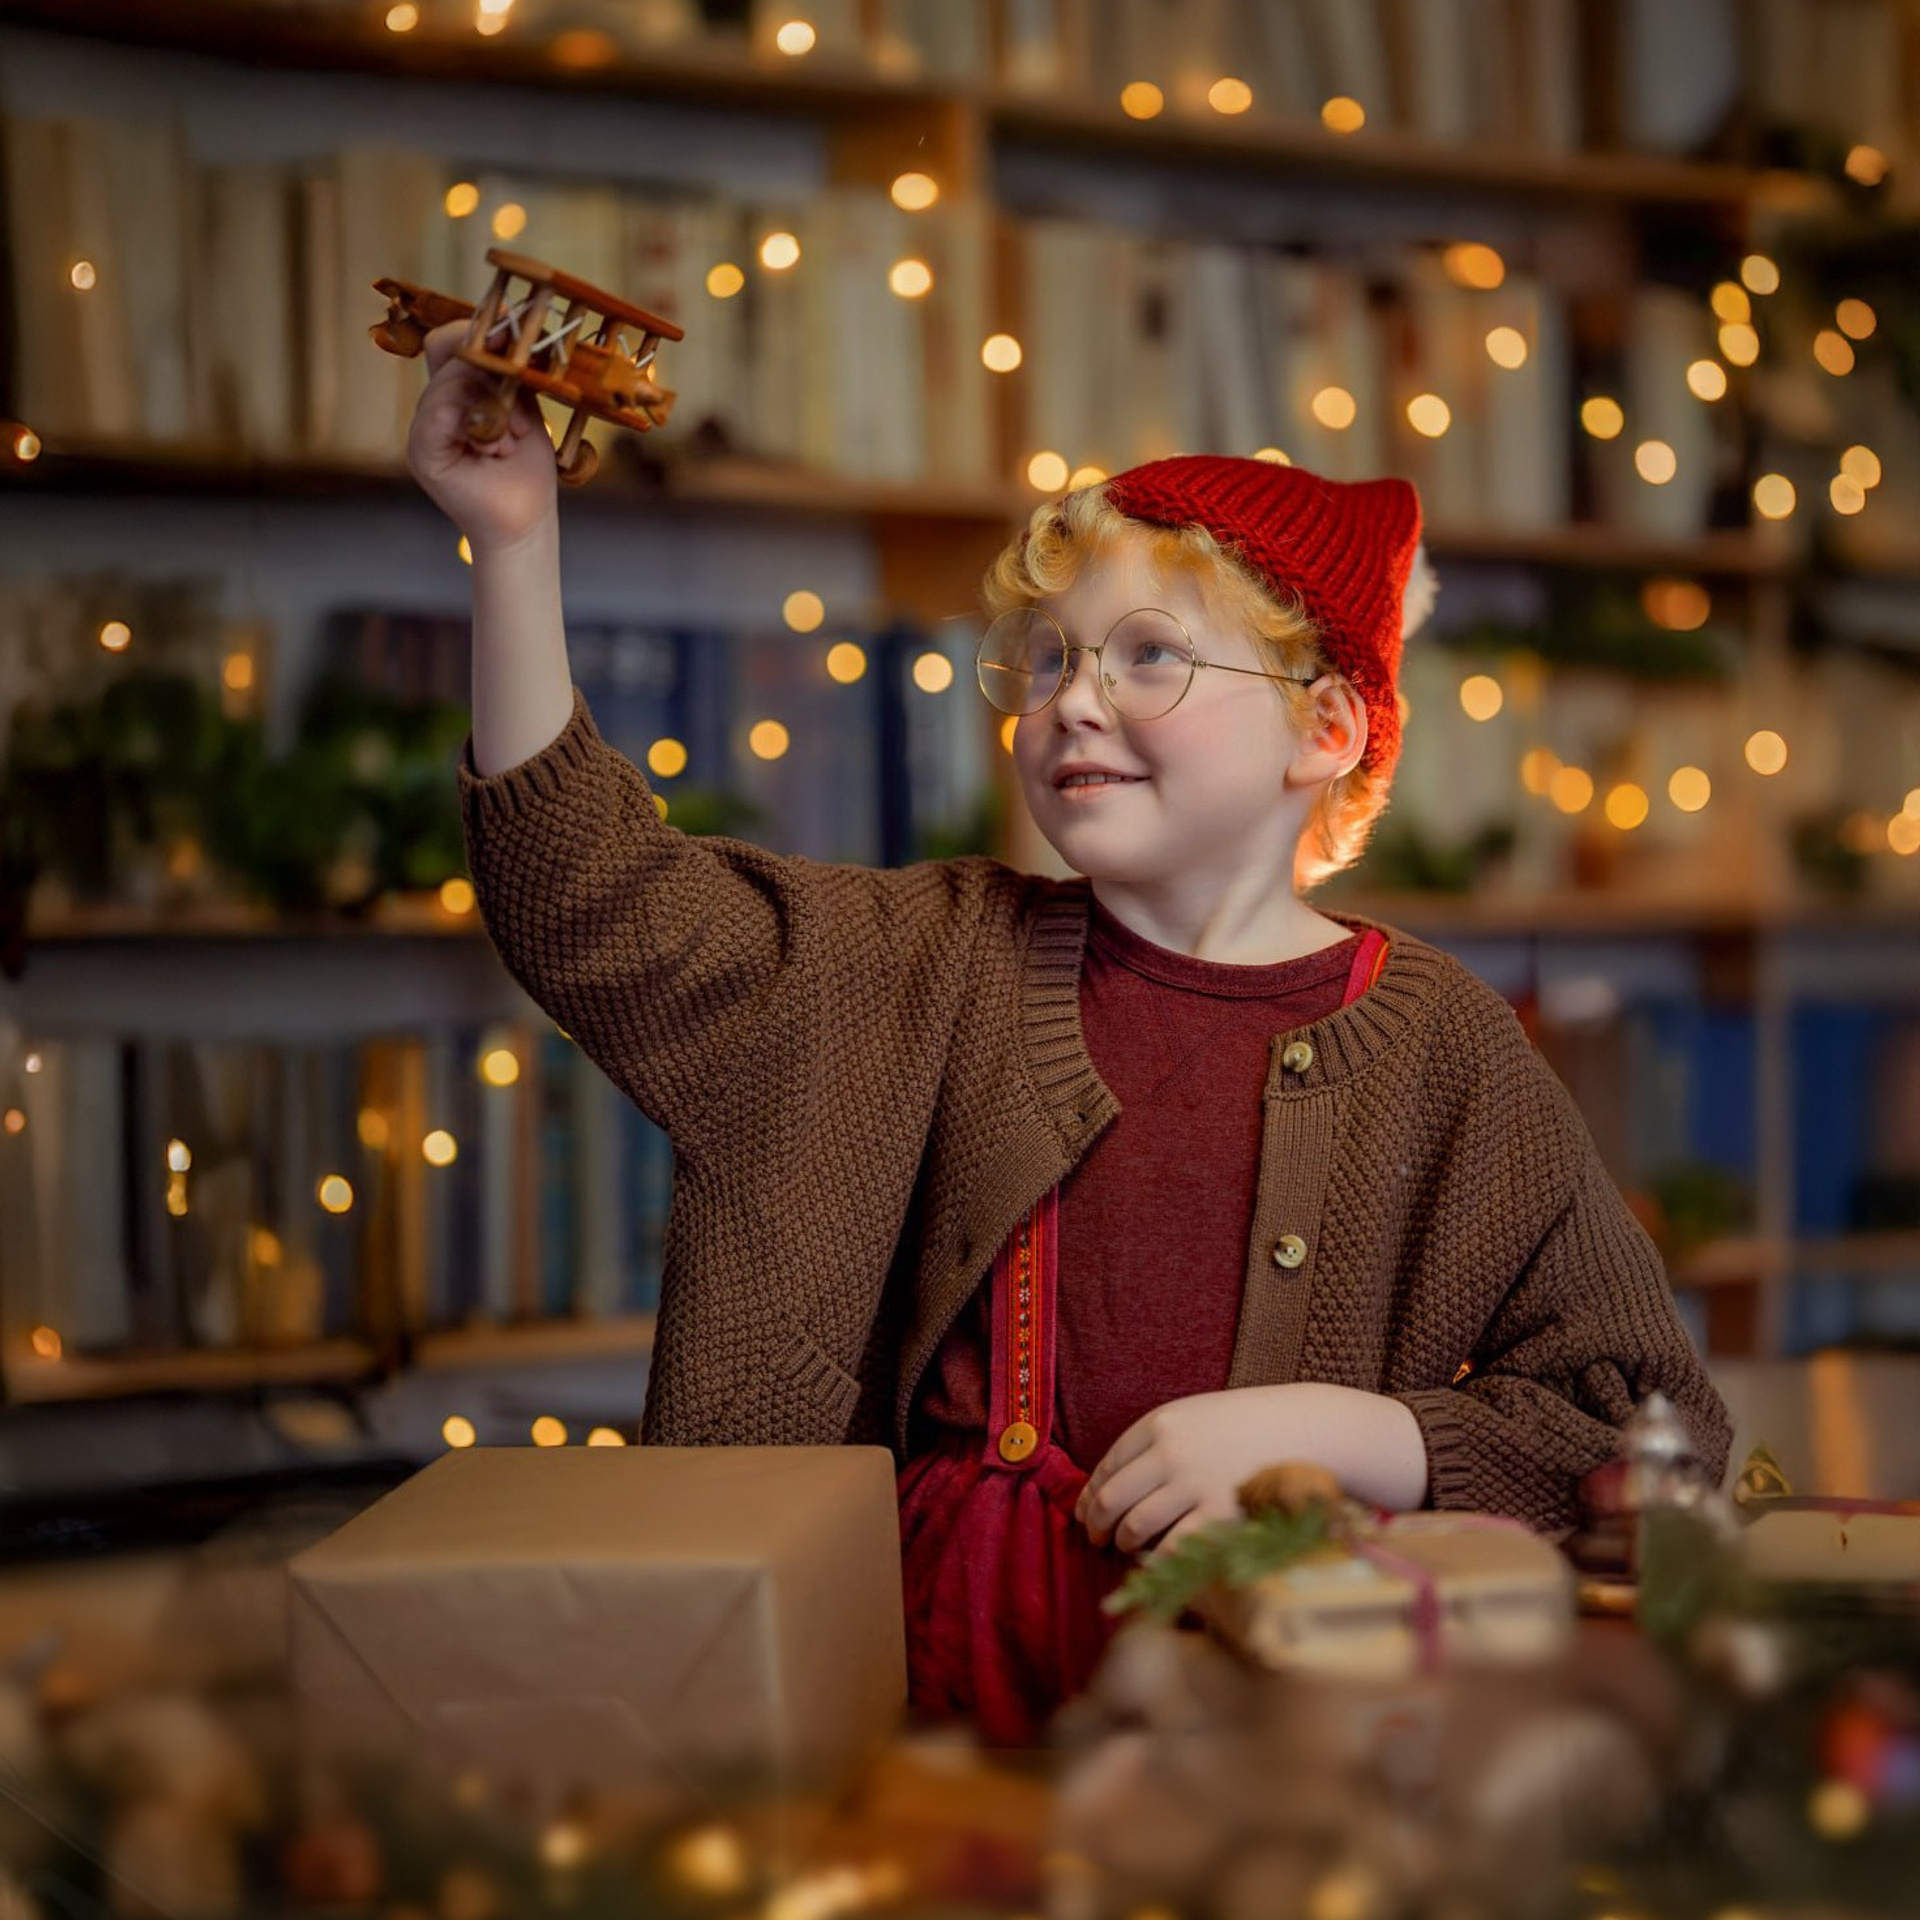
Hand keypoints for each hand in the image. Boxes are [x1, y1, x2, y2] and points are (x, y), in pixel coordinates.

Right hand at [404, 321, 557, 552]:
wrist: (525, 523)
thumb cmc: (526, 471)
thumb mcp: (524, 409)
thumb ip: (508, 372)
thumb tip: (503, 321)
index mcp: (456, 393)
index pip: (450, 341)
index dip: (477, 330)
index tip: (510, 324)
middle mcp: (435, 406)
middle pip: (448, 353)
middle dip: (491, 375)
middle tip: (517, 421)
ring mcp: (424, 428)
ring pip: (448, 382)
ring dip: (490, 408)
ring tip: (506, 444)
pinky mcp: (422, 452)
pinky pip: (437, 415)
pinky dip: (470, 422)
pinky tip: (490, 446)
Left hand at [1076, 1388, 1303, 1557]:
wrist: (1306, 1430)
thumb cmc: (1246, 1426)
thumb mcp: (1194, 1416)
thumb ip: (1155, 1444)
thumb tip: (1107, 1487)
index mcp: (1161, 1423)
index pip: (1107, 1465)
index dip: (1089, 1495)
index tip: (1085, 1513)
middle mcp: (1172, 1453)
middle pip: (1111, 1499)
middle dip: (1096, 1525)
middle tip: (1096, 1538)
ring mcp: (1195, 1486)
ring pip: (1135, 1526)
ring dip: (1123, 1543)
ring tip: (1126, 1548)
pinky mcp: (1220, 1517)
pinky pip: (1170, 1549)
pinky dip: (1155, 1561)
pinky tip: (1156, 1561)